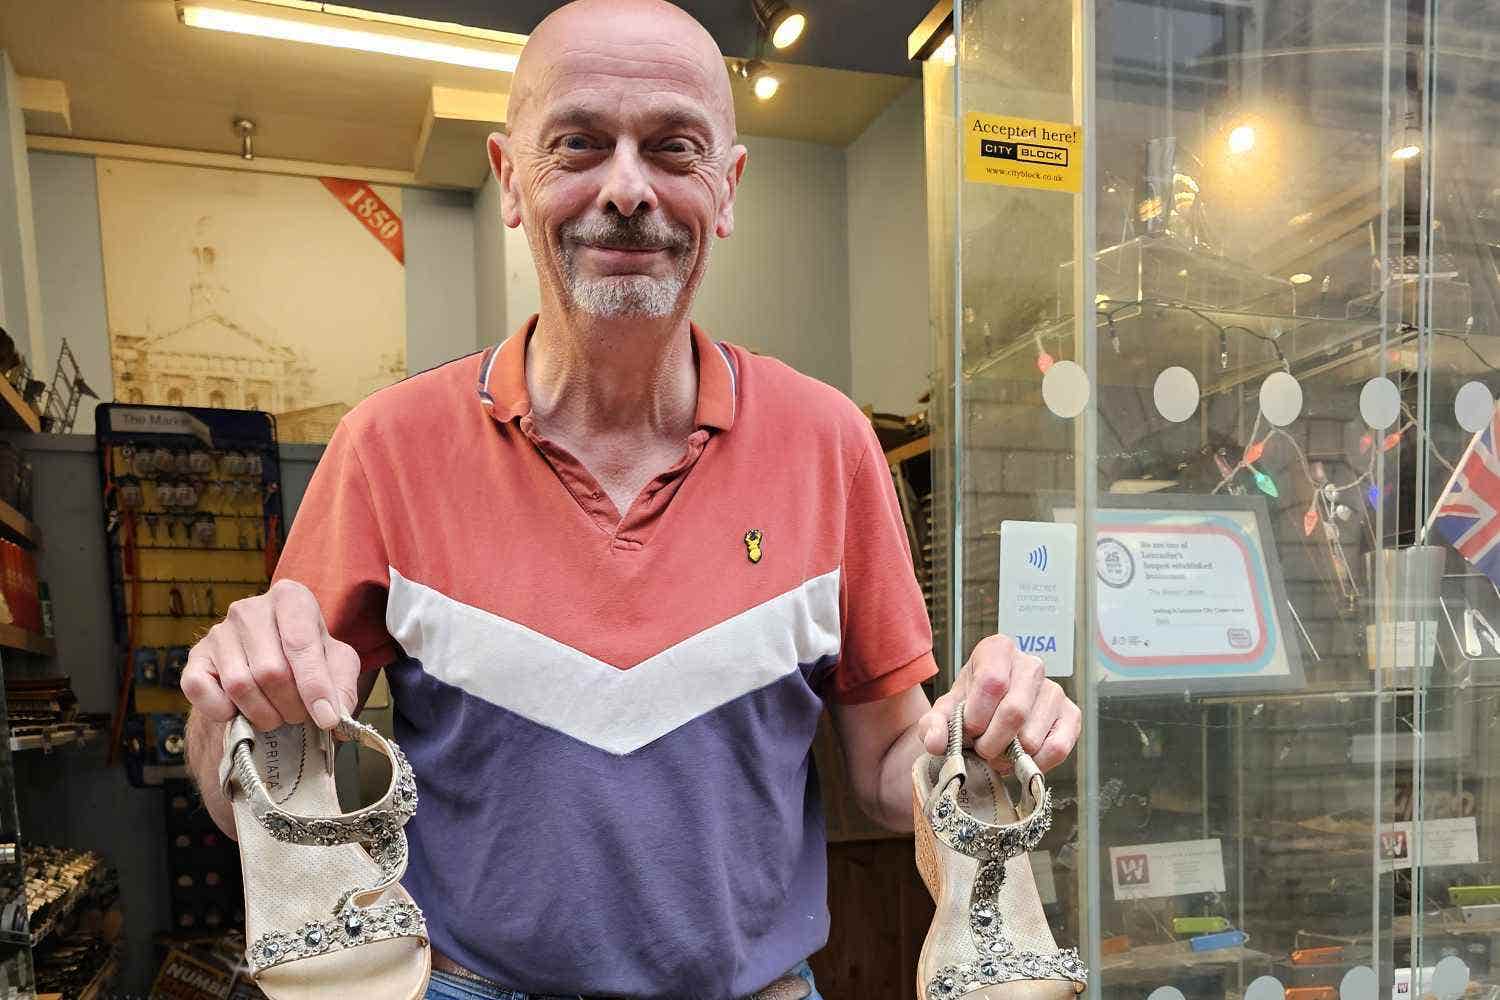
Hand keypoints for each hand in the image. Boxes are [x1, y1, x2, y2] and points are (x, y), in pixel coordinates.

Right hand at [181, 579, 358, 731]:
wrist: (266, 660)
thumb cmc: (307, 657)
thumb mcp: (337, 663)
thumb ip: (342, 684)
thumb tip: (334, 713)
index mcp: (290, 598)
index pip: (300, 644)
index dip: (315, 687)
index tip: (327, 719)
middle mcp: (250, 609)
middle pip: (271, 671)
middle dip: (291, 705)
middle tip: (300, 716)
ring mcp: (218, 632)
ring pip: (240, 685)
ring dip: (263, 714)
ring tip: (278, 715)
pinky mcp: (195, 657)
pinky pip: (200, 690)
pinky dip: (222, 711)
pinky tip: (241, 711)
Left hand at [917, 634, 1080, 770]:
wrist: (990, 715)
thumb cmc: (968, 707)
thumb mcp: (945, 711)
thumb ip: (933, 725)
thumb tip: (936, 743)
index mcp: (997, 650)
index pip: (992, 682)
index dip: (976, 715)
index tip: (967, 729)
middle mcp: (1031, 664)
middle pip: (1014, 712)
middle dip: (991, 742)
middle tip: (981, 749)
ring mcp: (1055, 689)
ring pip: (1033, 736)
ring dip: (1010, 756)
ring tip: (999, 751)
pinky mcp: (1072, 714)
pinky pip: (1057, 748)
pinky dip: (1034, 764)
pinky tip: (1020, 760)